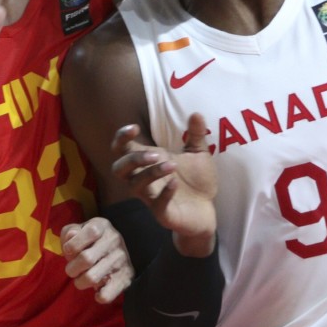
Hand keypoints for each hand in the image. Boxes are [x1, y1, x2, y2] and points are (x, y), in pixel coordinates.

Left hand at [61, 218, 133, 302]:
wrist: (121, 250)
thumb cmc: (92, 240)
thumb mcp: (80, 230)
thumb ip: (70, 232)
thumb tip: (71, 237)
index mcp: (102, 226)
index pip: (90, 232)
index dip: (73, 244)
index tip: (69, 251)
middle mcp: (114, 241)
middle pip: (86, 259)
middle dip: (71, 268)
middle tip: (72, 270)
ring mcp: (121, 259)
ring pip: (92, 278)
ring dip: (80, 282)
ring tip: (82, 279)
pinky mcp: (126, 278)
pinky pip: (106, 294)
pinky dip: (98, 296)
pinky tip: (97, 290)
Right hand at [112, 114, 217, 255]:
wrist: (207, 209)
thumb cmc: (197, 180)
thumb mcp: (199, 154)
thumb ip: (195, 135)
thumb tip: (196, 112)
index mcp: (149, 162)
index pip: (122, 150)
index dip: (121, 138)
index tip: (134, 128)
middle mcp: (144, 179)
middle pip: (119, 169)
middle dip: (132, 159)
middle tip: (155, 153)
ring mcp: (151, 198)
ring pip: (135, 186)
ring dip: (150, 173)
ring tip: (172, 166)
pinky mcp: (163, 214)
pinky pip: (157, 205)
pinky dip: (165, 193)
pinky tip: (175, 183)